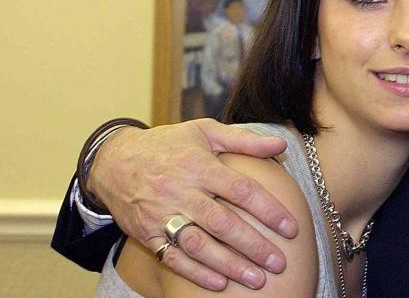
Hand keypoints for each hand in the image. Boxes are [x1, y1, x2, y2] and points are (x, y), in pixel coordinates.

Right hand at [87, 118, 297, 290]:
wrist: (113, 161)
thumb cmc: (168, 144)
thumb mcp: (205, 131)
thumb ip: (244, 140)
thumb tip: (280, 145)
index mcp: (199, 166)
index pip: (241, 191)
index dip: (268, 210)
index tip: (291, 228)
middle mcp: (181, 192)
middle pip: (223, 223)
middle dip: (253, 246)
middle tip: (279, 263)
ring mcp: (161, 215)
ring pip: (199, 245)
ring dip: (229, 265)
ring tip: (257, 279)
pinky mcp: (146, 235)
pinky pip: (173, 258)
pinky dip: (196, 274)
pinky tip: (220, 284)